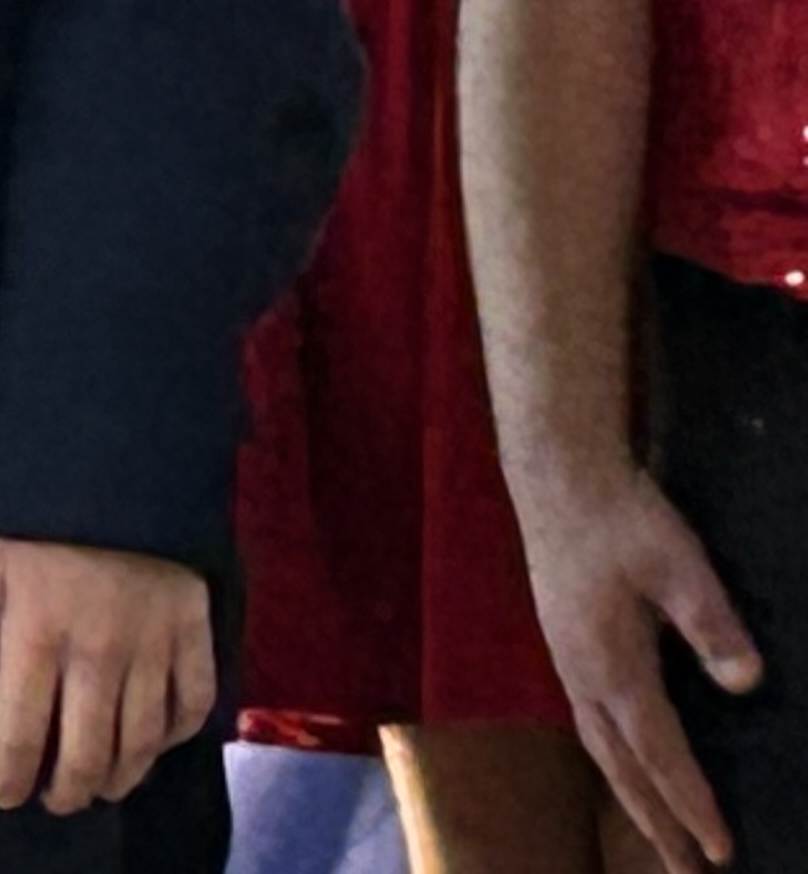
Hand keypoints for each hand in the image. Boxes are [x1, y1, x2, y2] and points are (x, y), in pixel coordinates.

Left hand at [0, 538, 214, 814]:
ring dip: (120, 778)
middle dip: (68, 791)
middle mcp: (96, 656)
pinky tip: (154, 747)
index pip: (23, 732)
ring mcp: (152, 650)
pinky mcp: (194, 637)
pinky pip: (192, 706)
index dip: (12, 775)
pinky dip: (175, 738)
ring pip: (141, 744)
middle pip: (87, 753)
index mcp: (36, 636)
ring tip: (102, 788)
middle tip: (56, 801)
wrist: (116, 466)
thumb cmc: (37, 520)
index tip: (6, 797)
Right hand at [510, 457, 759, 869]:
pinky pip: (589, 721)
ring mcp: (566, 656)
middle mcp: (581, 673)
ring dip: (631, 794)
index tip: (721, 851)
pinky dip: (613, 757)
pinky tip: (624, 755)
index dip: (692, 804)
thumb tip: (748, 683)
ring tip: (658, 832)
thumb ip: (711, 624)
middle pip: (619, 765)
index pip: (659, 753)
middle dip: (654, 820)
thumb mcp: (679, 565)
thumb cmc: (621, 516)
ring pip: (598, 745)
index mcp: (610, 665)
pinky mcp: (564, 638)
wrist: (557, 471)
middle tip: (686, 868)